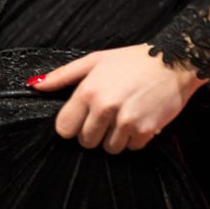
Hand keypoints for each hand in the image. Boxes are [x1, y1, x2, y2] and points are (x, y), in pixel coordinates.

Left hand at [34, 44, 209, 153]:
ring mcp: (126, 121)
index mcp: (88, 91)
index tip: (82, 120)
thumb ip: (63, 76)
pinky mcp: (145, 130)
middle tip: (107, 116)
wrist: (174, 62)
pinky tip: (139, 120)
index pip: (64, 128)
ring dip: (114, 138)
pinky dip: (134, 139)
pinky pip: (131, 148)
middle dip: (94, 132)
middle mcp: (105, 107)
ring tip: (124, 117)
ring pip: (108, 148)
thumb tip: (35, 86)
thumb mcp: (95, 60)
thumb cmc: (133, 60)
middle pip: (86, 141)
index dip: (72, 126)